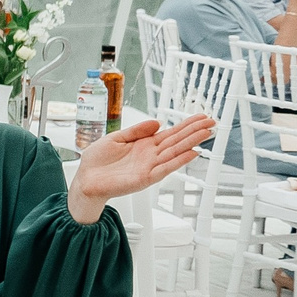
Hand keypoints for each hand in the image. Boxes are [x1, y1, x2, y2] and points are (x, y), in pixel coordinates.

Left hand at [69, 114, 214, 218]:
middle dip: (194, 131)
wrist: (85, 179)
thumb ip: (136, 130)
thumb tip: (157, 122)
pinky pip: (166, 167)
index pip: (170, 133)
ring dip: (192, 142)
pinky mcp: (146, 177)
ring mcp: (150, 166)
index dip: (185, 125)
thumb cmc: (97, 161)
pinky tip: (192, 152)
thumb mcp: (116, 138)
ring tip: (207, 133)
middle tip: (212, 121)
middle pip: (177, 140)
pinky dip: (179, 160)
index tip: (200, 117)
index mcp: (144, 144)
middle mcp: (150, 155)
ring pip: (175, 152)